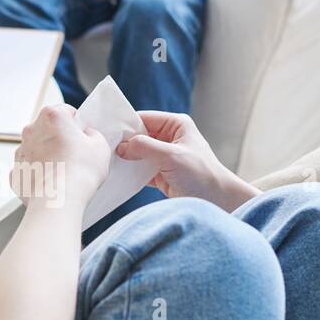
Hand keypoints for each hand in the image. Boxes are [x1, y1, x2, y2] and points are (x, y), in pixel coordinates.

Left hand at [14, 104, 110, 209]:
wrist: (57, 201)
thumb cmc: (79, 172)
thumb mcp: (101, 146)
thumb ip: (93, 135)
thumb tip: (88, 136)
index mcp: (51, 116)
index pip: (66, 111)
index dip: (76, 124)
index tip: (82, 136)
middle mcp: (31, 130)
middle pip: (48, 130)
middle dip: (60, 140)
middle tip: (76, 156)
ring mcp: (21, 152)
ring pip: (37, 149)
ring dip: (48, 157)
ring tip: (64, 173)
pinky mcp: (16, 172)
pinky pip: (29, 169)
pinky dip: (38, 174)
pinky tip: (51, 183)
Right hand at [116, 111, 259, 210]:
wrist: (217, 201)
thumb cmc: (201, 174)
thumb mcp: (171, 156)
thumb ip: (145, 147)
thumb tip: (121, 146)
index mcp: (175, 125)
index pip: (144, 118)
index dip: (126, 124)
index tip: (106, 131)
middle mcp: (169, 138)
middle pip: (138, 136)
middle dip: (123, 143)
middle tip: (102, 148)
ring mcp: (164, 156)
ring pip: (138, 153)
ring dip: (125, 159)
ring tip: (106, 162)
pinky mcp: (160, 174)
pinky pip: (140, 170)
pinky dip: (130, 173)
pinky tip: (117, 176)